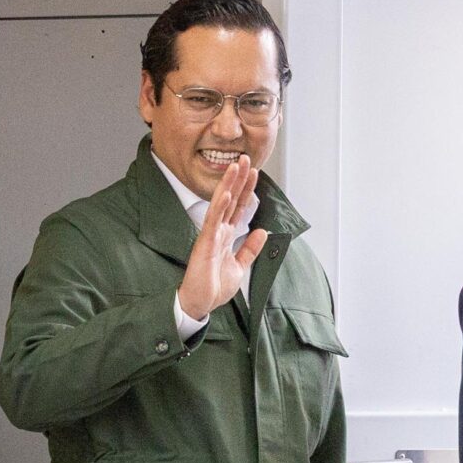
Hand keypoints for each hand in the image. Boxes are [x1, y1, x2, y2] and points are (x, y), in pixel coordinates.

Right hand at [173, 158, 268, 321]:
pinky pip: (212, 222)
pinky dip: (219, 207)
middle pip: (231, 199)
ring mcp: (211, 236)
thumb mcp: (239, 267)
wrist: (200, 304)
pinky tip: (226, 193)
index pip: (239, 207)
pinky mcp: (204, 244)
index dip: (247, 189)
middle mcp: (218, 231)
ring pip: (221, 204)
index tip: (254, 172)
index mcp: (226, 236)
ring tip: (236, 166)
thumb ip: (249, 249)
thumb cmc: (214, 287)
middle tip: (246, 158)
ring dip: (229, 185)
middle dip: (238, 179)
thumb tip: (262, 232)